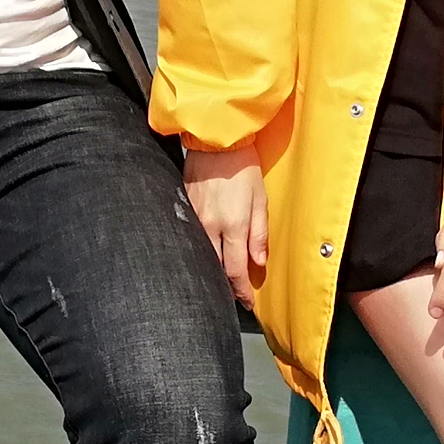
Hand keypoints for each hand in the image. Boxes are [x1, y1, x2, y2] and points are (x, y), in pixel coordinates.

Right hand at [184, 145, 268, 307]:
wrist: (215, 141)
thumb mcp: (260, 200)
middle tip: (234, 294)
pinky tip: (205, 252)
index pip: (235, 271)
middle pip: (215, 268)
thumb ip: (259, 233)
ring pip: (201, 255)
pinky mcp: (183, 208)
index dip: (241, 291)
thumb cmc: (242, 166)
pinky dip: (200, 249)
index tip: (247, 302)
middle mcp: (210, 226)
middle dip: (225, 285)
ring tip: (221, 277)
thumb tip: (259, 261)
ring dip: (212, 268)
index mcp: (232, 226)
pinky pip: (191, 237)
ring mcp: (193, 218)